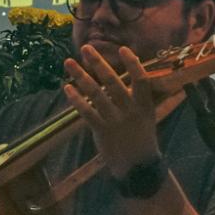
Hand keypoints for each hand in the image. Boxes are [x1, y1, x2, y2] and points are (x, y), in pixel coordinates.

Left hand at [63, 42, 161, 180]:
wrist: (138, 166)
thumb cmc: (142, 138)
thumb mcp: (147, 116)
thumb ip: (136, 98)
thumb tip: (121, 78)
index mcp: (144, 105)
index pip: (141, 79)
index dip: (133, 63)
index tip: (122, 48)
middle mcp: (130, 110)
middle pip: (113, 82)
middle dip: (98, 63)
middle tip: (85, 48)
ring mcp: (115, 120)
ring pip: (96, 94)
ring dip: (80, 76)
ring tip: (69, 62)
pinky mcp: (102, 130)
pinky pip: (86, 111)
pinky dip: (76, 99)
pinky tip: (68, 87)